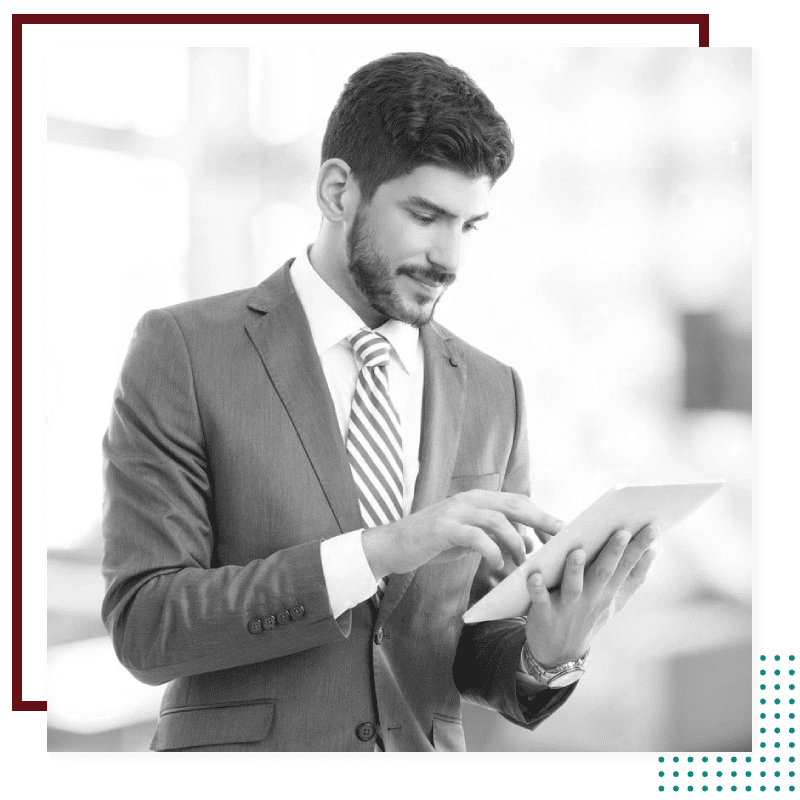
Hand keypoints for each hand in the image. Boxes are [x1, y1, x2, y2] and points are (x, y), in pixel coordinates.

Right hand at [361, 490, 562, 578]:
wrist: (393, 546)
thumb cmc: (432, 543)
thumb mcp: (468, 538)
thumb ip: (494, 536)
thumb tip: (526, 543)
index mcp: (476, 499)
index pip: (516, 501)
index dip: (540, 513)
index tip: (562, 529)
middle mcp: (468, 499)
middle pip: (514, 504)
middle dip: (541, 520)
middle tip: (560, 537)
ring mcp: (455, 511)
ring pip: (498, 520)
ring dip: (516, 543)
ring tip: (523, 563)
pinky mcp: (443, 528)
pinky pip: (476, 537)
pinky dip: (492, 551)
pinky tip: (498, 565)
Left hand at [524, 523, 659, 666]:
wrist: (559, 654)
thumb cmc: (588, 616)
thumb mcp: (615, 601)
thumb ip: (634, 577)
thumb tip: (654, 550)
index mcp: (608, 593)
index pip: (626, 567)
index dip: (639, 547)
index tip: (652, 526)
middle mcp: (591, 599)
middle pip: (603, 574)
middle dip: (613, 553)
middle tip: (622, 532)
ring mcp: (568, 608)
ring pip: (572, 587)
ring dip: (574, 570)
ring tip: (577, 552)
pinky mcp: (544, 615)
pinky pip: (540, 600)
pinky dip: (537, 589)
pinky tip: (535, 576)